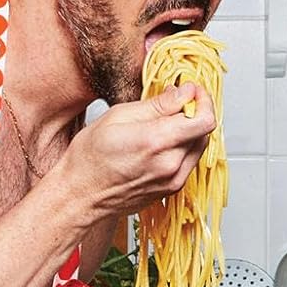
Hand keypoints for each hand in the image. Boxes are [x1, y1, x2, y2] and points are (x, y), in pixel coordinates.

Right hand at [60, 84, 216, 221]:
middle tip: (177, 101)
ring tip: (167, 121)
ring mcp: (173, 179)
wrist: (81, 195)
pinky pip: (189, 161)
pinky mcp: (171, 189)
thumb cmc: (89, 157)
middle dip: (196, 111)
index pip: (204, 119)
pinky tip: (162, 141)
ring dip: (190, 129)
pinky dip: (183, 146)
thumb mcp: (117, 117)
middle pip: (205, 131)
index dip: (203, 100)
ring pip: (199, 146)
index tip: (192, 90)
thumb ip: (157, 105)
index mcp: (156, 141)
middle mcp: (170, 163)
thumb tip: (184, 92)